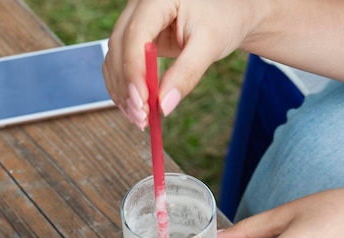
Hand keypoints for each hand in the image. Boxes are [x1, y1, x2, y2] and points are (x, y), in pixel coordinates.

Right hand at [102, 0, 254, 127]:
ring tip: (140, 119)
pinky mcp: (135, 39)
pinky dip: (126, 88)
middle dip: (127, 87)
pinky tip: (136, 108)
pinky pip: (121, 64)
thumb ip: (187, 73)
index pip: (135, 35)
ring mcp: (133, 22)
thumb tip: (164, 106)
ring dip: (123, 92)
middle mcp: (138, 7)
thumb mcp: (210, 45)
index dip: (134, 72)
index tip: (143, 102)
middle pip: (119, 48)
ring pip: (114, 58)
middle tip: (142, 118)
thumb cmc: (223, 20)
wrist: (228, 14)